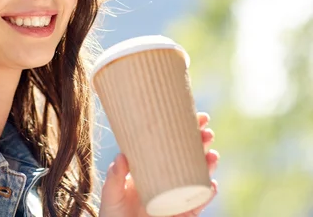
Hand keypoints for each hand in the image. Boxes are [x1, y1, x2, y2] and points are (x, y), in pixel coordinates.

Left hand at [99, 112, 218, 216]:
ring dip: (208, 165)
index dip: (184, 130)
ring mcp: (177, 195)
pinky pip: (198, 202)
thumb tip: (122, 156)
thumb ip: (114, 177)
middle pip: (189, 156)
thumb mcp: (111, 194)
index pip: (170, 144)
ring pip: (198, 176)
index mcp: (151, 167)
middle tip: (206, 132)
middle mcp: (167, 179)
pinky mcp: (183, 213)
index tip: (196, 117)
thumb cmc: (114, 214)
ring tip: (212, 155)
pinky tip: (211, 184)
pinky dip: (207, 193)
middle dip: (201, 143)